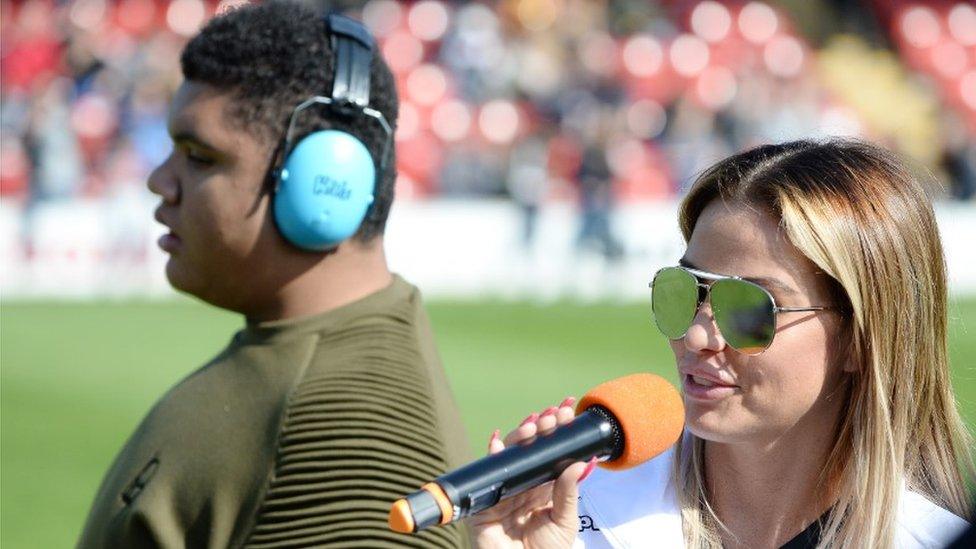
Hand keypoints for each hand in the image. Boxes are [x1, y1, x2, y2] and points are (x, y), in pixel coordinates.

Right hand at [468, 397, 597, 548]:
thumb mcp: (564, 521)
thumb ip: (568, 492)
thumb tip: (580, 462)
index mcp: (544, 488)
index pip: (550, 453)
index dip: (557, 431)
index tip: (568, 411)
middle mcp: (523, 485)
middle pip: (530, 448)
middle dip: (541, 427)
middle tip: (554, 414)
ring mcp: (504, 490)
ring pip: (510, 455)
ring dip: (520, 436)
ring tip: (534, 424)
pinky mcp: (485, 501)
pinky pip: (486, 474)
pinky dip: (492, 456)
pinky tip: (499, 443)